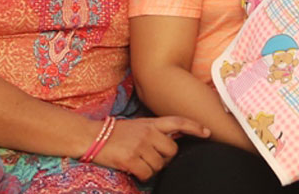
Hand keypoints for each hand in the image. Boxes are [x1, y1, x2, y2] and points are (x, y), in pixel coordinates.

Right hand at [93, 116, 208, 179]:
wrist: (91, 136)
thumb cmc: (116, 133)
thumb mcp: (139, 125)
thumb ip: (156, 130)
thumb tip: (175, 139)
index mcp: (150, 123)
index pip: (178, 122)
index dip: (194, 127)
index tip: (207, 132)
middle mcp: (148, 132)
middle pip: (172, 151)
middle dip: (164, 158)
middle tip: (150, 157)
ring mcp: (139, 145)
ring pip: (159, 165)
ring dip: (151, 168)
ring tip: (138, 161)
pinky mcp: (131, 159)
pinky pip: (147, 173)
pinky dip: (142, 175)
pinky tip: (133, 169)